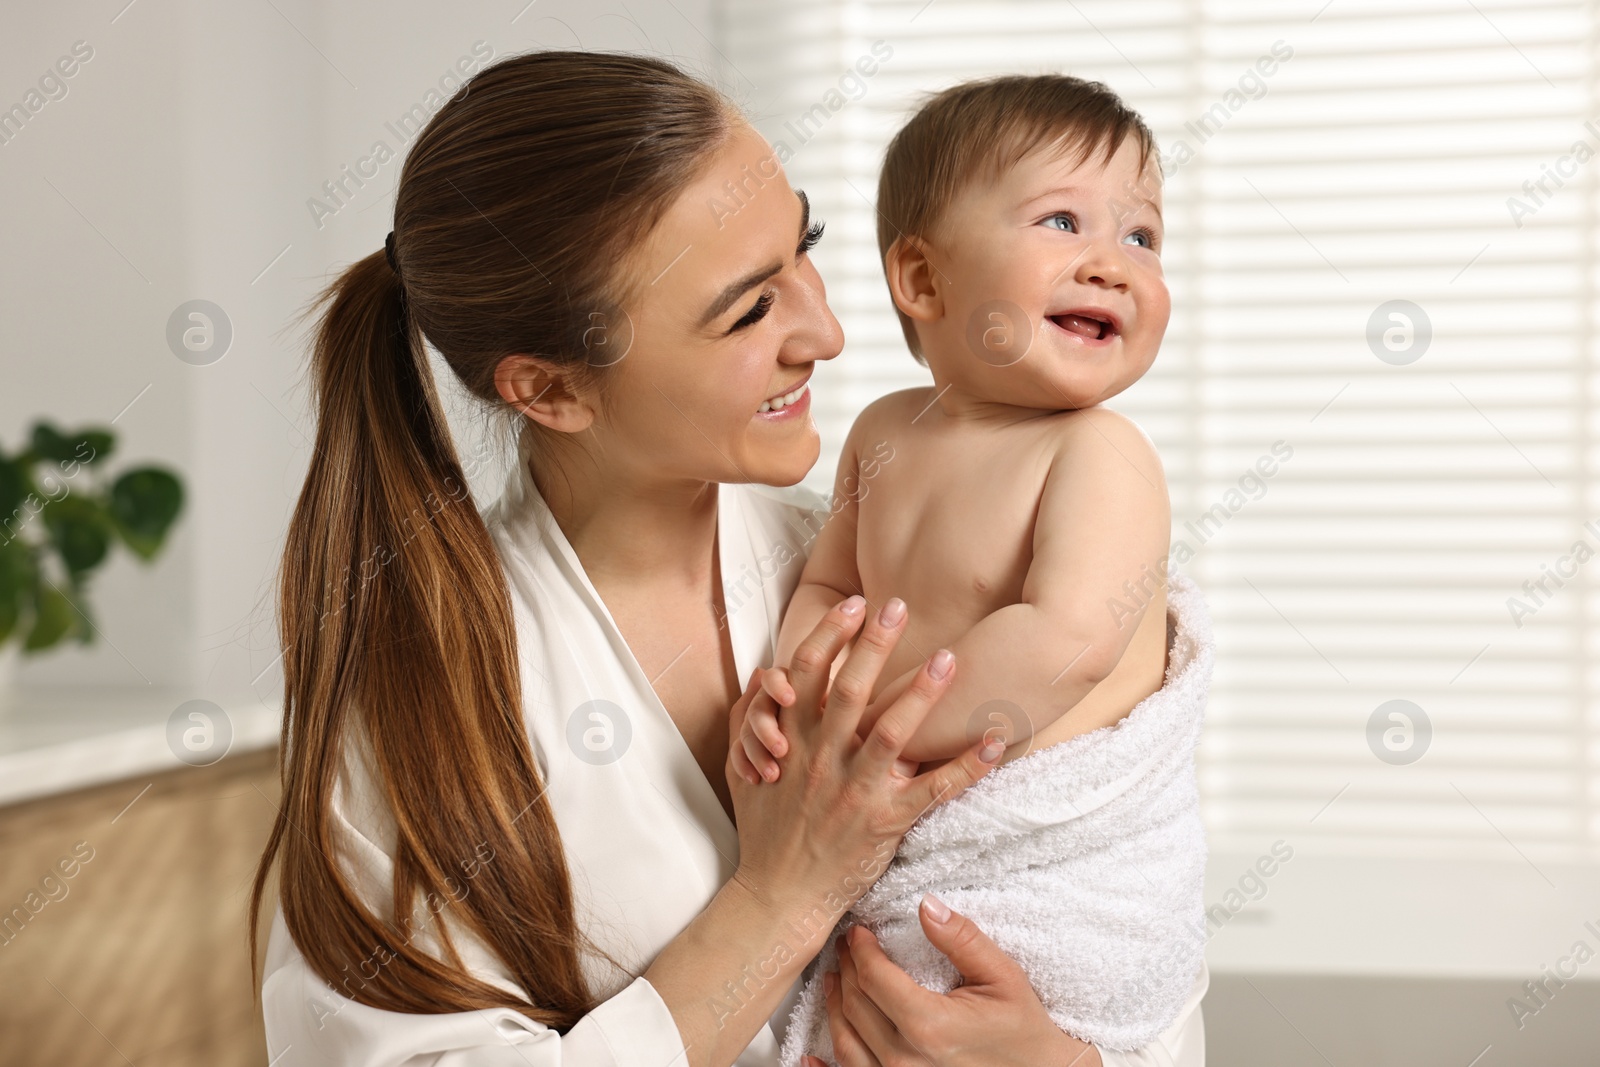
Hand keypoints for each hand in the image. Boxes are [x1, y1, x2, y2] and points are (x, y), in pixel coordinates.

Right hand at [723, 597, 1001, 950]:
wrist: (778, 895)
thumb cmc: (764, 830)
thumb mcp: (741, 769)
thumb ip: (749, 720)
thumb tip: (763, 677)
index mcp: (790, 741)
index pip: (805, 673)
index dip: (829, 634)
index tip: (853, 603)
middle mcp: (822, 759)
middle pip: (849, 689)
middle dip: (874, 643)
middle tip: (898, 605)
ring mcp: (855, 791)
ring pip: (891, 732)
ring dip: (921, 694)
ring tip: (948, 658)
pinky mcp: (886, 821)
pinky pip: (934, 789)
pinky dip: (969, 765)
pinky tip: (997, 740)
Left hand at [806, 894, 1100, 1066]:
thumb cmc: (1023, 1032)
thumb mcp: (1003, 977)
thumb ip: (962, 940)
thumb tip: (926, 905)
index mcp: (929, 1025)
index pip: (873, 977)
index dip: (859, 948)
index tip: (858, 931)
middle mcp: (905, 1059)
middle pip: (854, 1004)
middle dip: (846, 968)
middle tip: (846, 946)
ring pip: (844, 1040)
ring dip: (834, 1005)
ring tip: (835, 979)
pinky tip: (810, 1058)